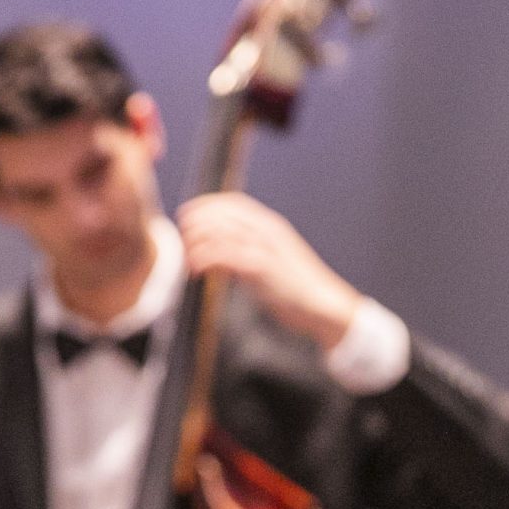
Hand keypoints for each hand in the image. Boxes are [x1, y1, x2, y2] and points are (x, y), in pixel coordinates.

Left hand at [178, 192, 363, 349]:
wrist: (325, 306)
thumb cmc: (298, 288)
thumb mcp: (275, 260)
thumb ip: (254, 249)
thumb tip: (227, 250)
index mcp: (272, 225)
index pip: (234, 203)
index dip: (207, 205)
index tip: (188, 214)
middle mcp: (268, 231)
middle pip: (223, 213)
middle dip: (197, 221)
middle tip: (182, 234)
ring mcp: (266, 248)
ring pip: (221, 232)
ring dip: (197, 241)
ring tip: (187, 255)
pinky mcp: (263, 269)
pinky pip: (226, 255)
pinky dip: (205, 258)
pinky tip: (196, 268)